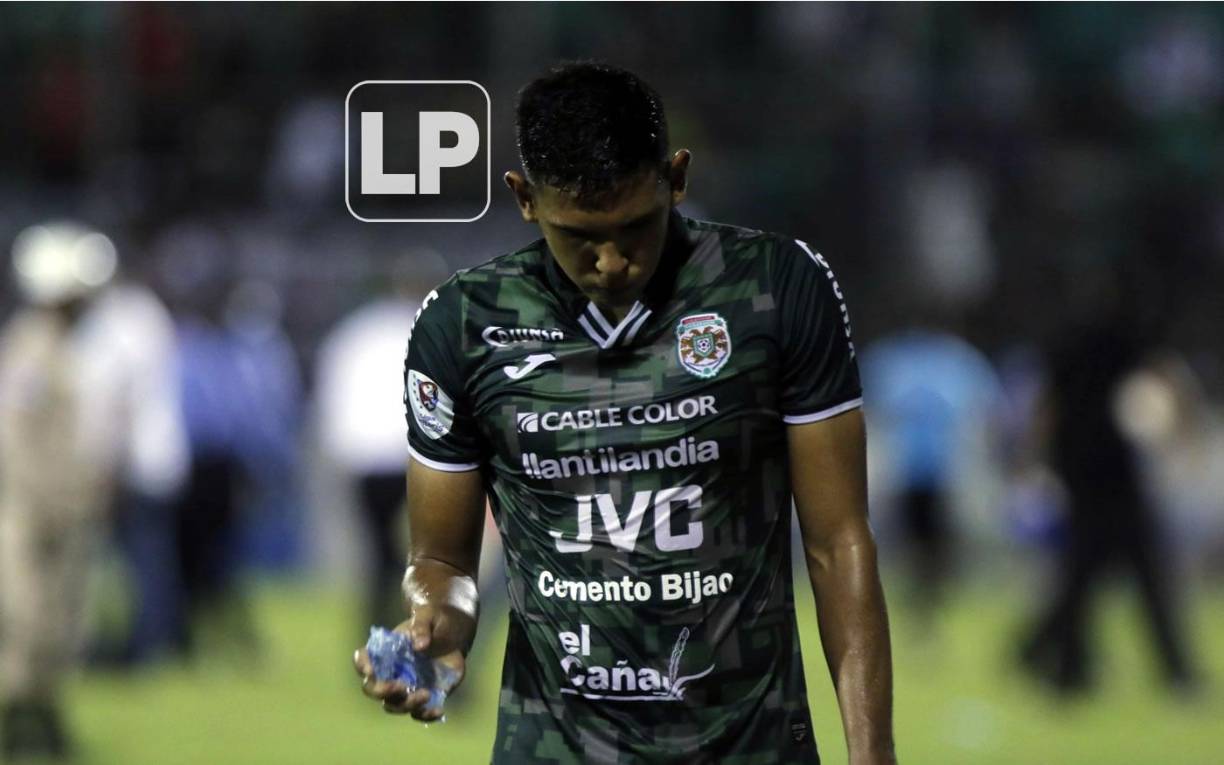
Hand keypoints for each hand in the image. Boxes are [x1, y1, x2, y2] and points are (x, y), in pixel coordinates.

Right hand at [352, 604, 472, 721]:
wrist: (452, 633)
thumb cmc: (433, 621)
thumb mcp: (428, 616)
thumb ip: (421, 627)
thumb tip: (420, 646)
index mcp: (383, 651)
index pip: (363, 660)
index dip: (363, 666)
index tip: (371, 670)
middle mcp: (389, 672)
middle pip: (373, 689)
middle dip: (383, 691)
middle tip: (401, 686)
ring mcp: (405, 687)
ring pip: (394, 705)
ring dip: (406, 704)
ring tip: (425, 694)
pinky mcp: (423, 696)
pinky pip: (419, 713)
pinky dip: (426, 715)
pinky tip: (438, 711)